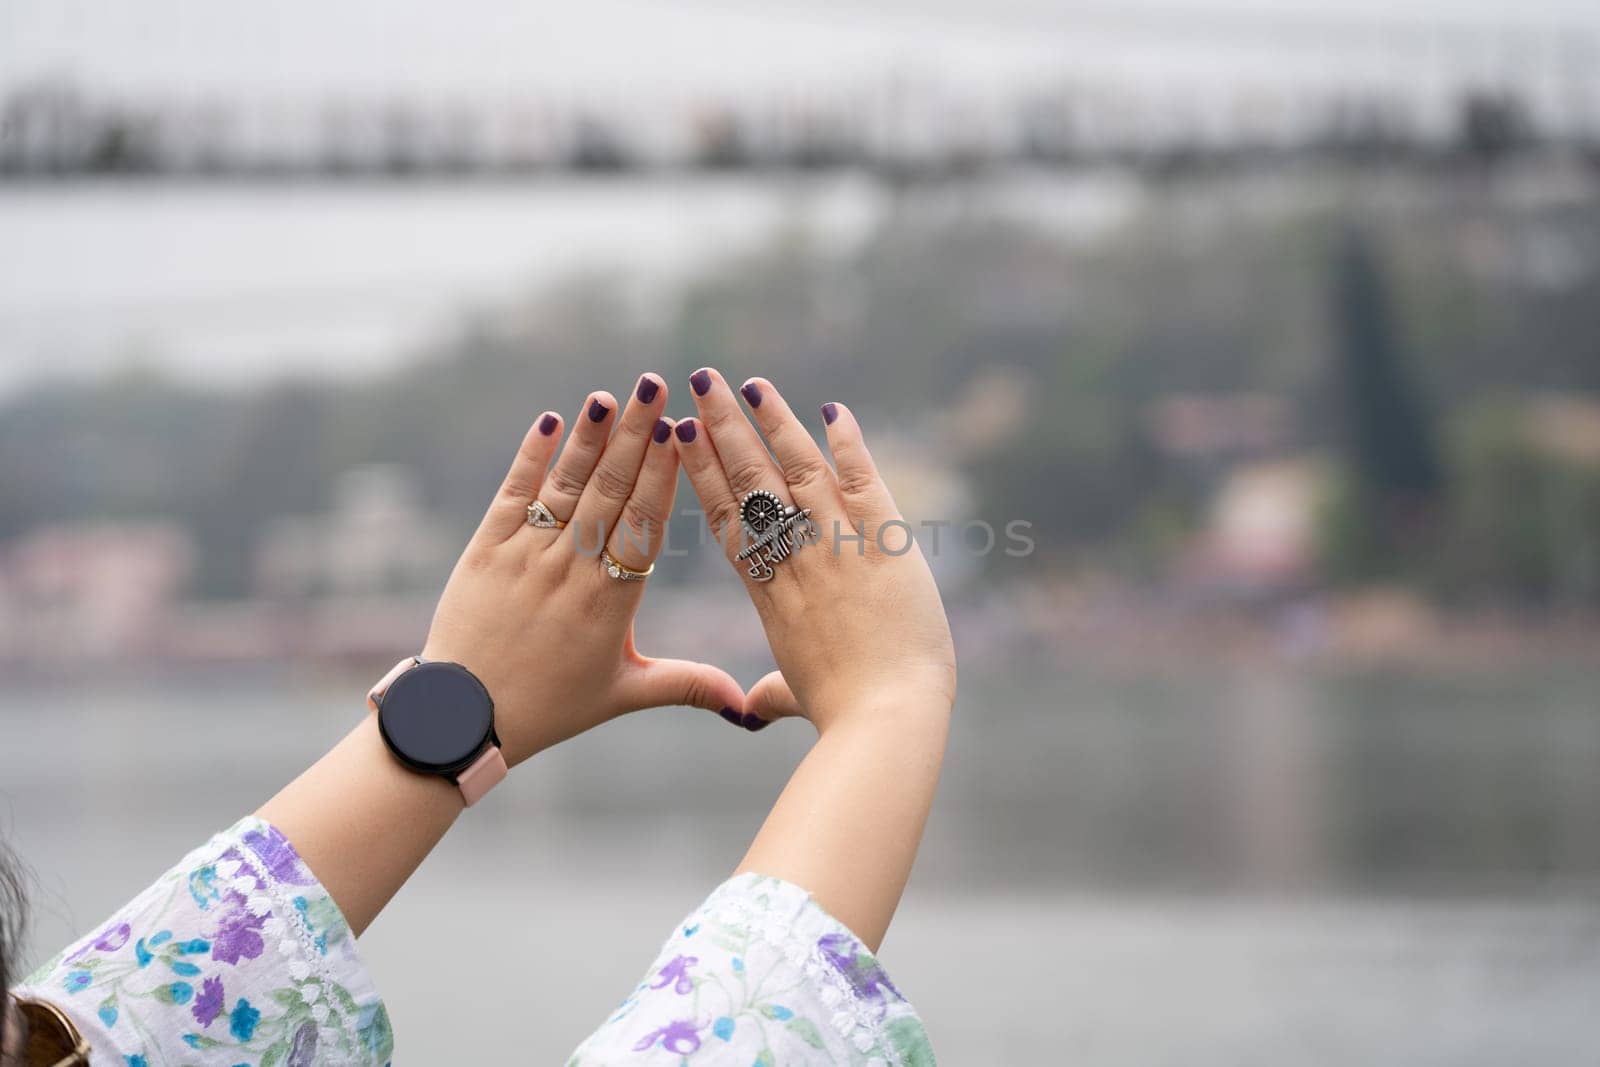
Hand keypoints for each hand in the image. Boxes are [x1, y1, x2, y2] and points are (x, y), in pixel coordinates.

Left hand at [420, 374, 745, 764]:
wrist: (462, 717)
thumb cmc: (549, 707)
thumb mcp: (622, 695)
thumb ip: (686, 685)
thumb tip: (743, 708)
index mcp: (610, 601)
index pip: (644, 524)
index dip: (662, 475)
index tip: (680, 431)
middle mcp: (570, 570)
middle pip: (610, 490)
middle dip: (635, 434)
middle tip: (656, 384)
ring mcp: (526, 555)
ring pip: (566, 484)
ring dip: (591, 436)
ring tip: (613, 395)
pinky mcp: (485, 549)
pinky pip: (514, 493)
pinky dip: (533, 455)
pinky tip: (552, 420)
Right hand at [671, 370, 955, 732]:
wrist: (884, 718)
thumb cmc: (842, 712)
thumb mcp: (796, 696)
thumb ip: (770, 693)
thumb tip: (749, 712)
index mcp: (767, 593)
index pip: (725, 519)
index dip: (701, 473)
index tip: (681, 435)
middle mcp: (794, 559)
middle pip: (749, 482)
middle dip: (723, 429)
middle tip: (700, 384)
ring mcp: (838, 546)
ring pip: (797, 470)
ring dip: (772, 422)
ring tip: (746, 383)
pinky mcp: (883, 543)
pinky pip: (863, 481)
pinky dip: (849, 444)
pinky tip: (832, 410)